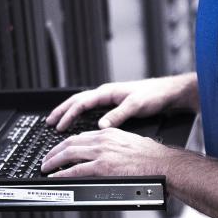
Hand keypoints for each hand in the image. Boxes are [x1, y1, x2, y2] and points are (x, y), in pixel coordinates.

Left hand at [40, 127, 171, 179]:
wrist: (162, 164)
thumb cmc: (152, 157)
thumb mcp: (130, 143)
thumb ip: (116, 147)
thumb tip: (111, 155)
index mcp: (110, 133)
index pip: (81, 136)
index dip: (67, 143)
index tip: (60, 149)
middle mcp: (103, 139)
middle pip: (70, 142)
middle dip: (55, 151)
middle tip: (47, 159)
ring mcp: (102, 152)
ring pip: (69, 153)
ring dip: (54, 161)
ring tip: (47, 168)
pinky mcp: (103, 166)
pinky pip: (77, 170)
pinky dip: (64, 173)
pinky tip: (57, 177)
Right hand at [46, 73, 196, 132]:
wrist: (169, 92)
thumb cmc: (154, 95)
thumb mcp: (136, 106)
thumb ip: (118, 115)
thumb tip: (101, 125)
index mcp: (107, 92)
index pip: (81, 102)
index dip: (68, 114)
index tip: (59, 125)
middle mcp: (106, 93)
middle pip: (77, 101)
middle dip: (61, 111)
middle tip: (49, 122)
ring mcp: (109, 98)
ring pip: (82, 104)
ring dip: (69, 112)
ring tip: (57, 121)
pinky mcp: (114, 103)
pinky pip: (90, 108)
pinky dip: (80, 114)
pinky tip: (77, 121)